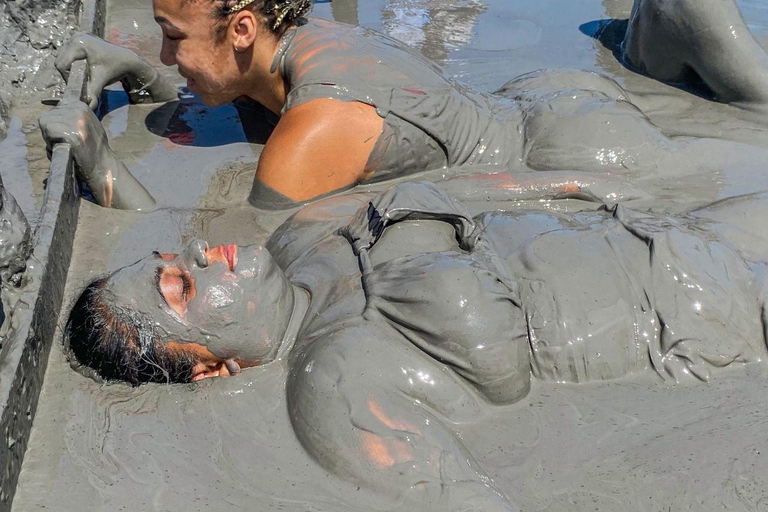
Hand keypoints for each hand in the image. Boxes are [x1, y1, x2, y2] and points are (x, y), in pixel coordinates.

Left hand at [39, 101, 111, 185]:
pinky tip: (64, 147)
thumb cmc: (93, 148)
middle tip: (65, 143)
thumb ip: (73, 117)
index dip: (56, 125)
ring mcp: (73, 121)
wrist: (102, 164)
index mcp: (81, 105)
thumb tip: (55, 114)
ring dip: (49, 137)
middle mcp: (76, 109)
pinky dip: (50, 142)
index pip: (54, 111)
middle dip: (51, 131)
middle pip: (47, 116)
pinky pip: (47, 131)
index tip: (68, 135)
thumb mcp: (87, 124)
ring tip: (65, 145)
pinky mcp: (69, 132)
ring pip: (45, 124)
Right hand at [55, 33, 176, 108]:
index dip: (67, 77)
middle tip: (80, 82)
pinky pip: (68, 52)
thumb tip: (87, 108)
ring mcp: (78, 36)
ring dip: (69, 68)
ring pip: (62, 56)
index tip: (78, 85)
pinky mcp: (80, 38)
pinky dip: (72, 61)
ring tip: (82, 76)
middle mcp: (77, 37)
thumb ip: (91, 94)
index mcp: (79, 44)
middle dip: (68, 73)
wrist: (127, 60)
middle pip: (60, 59)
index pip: (62, 64)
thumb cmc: (115, 69)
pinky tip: (83, 68)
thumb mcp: (101, 81)